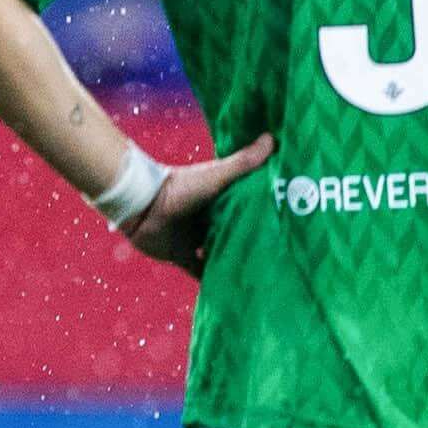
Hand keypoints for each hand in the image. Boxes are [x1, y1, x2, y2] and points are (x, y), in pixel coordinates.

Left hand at [124, 134, 273, 278]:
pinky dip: (212, 279)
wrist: (143, 205)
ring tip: (260, 275)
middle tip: (277, 255)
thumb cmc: (180, 186)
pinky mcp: (183, 256)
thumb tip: (273, 138)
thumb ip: (243, 162)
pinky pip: (200, 271)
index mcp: (219, 199)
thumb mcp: (217, 175)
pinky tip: (230, 289)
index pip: (246, 207)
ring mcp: (196, 239)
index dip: (263, 214)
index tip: (285, 223)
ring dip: (233, 261)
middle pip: (235, 232)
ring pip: (220, 252)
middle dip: (251, 242)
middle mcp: (209, 219)